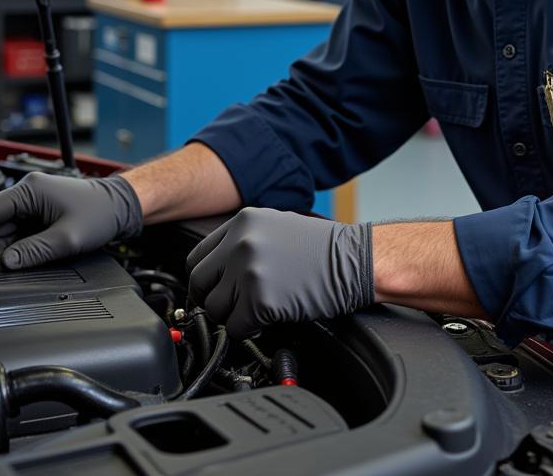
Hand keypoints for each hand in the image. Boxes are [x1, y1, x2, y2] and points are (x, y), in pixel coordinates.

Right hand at [0, 172, 142, 269]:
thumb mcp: (68, 237)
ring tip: (30, 262)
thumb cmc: (101, 212)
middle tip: (4, 272)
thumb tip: (7, 263)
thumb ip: (34, 252)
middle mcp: (27, 193)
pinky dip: (20, 249)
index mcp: (29, 190)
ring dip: (10, 252)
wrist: (122, 206)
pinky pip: (18, 234)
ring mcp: (32, 203)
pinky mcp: (38, 214)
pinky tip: (32, 257)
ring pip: (5, 233)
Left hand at [186, 207, 372, 338]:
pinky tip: (269, 318)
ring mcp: (248, 271)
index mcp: (243, 221)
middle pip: (199, 283)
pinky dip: (249, 330)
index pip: (197, 256)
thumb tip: (217, 271)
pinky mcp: (260, 300)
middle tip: (232, 307)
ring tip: (259, 309)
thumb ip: (242, 242)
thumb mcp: (276, 227)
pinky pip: (236, 328)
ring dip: (233, 316)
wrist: (355, 260)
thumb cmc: (323, 249)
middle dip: (213, 300)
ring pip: (215, 309)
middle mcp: (240, 242)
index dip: (205, 279)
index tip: (212, 291)